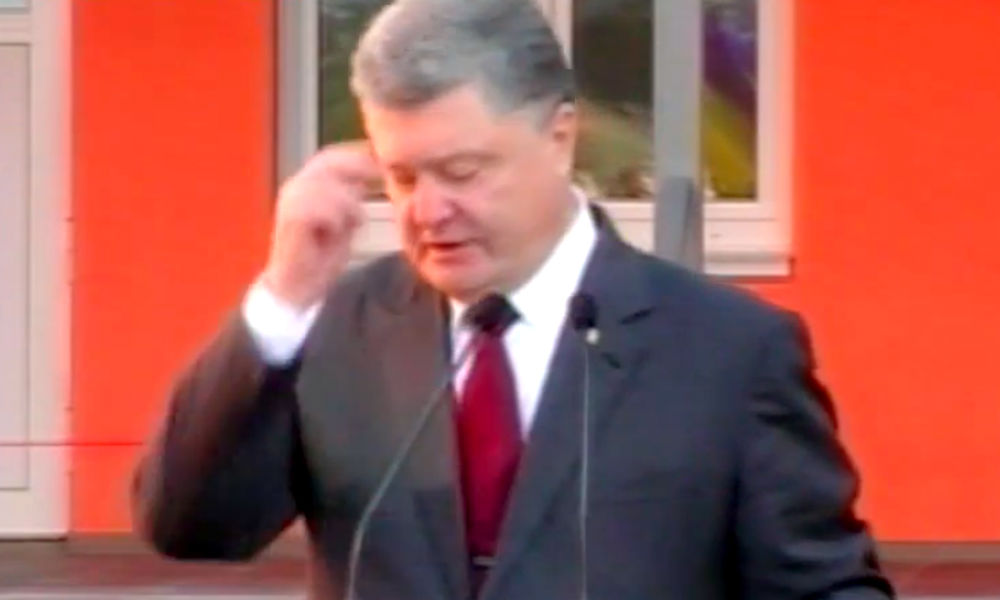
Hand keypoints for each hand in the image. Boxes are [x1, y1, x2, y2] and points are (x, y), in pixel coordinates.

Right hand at [261, 142, 379, 308]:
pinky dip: (336, 216)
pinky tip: (340, 231)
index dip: (358, 154)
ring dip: (347, 201)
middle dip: (357, 166)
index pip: (331, 156)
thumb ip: (352, 197)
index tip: (383, 161)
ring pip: (326, 183)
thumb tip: (374, 174)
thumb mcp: (344, 220)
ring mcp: (290, 201)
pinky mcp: (291, 219)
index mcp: (307, 184)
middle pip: (327, 160)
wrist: (297, 287)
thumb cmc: (321, 256)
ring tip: (354, 223)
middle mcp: (295, 186)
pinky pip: (320, 207)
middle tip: (380, 176)